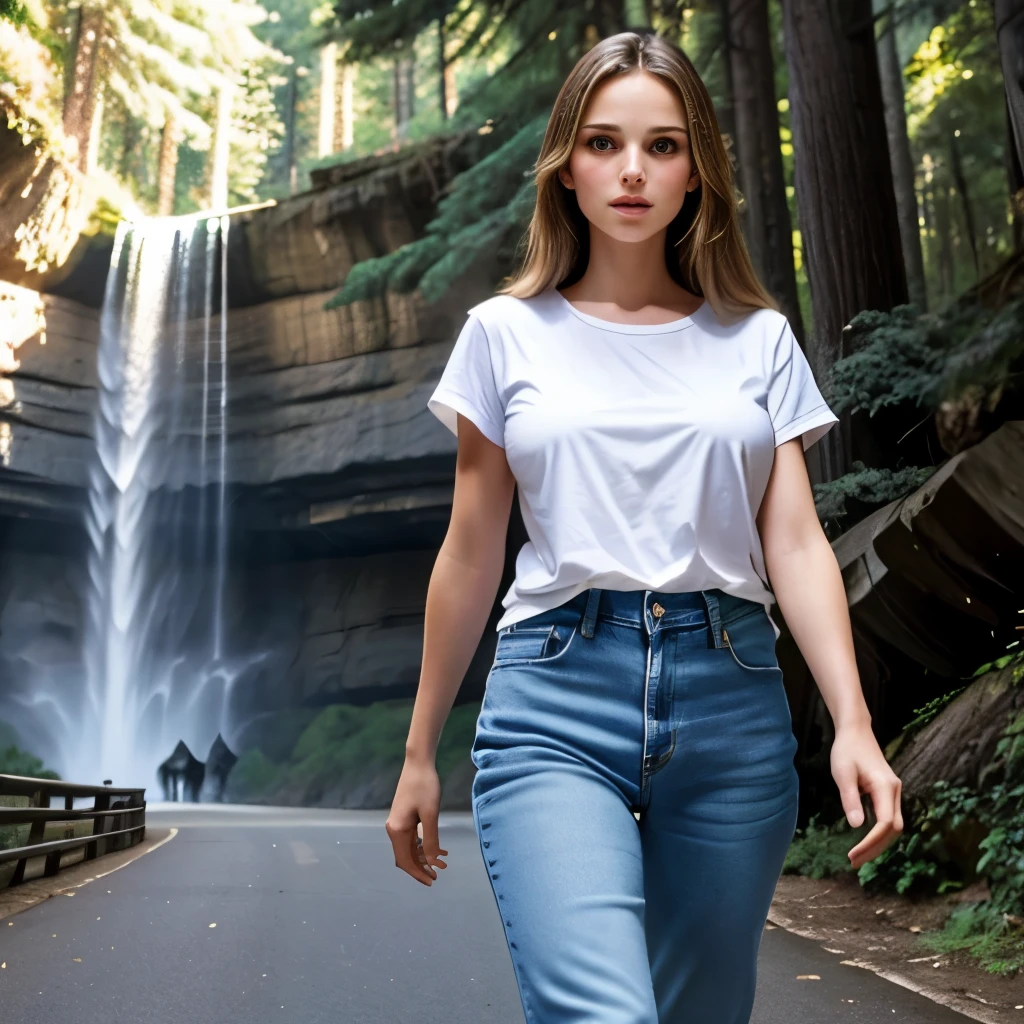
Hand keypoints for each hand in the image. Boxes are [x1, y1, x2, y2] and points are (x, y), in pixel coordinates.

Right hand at [384, 756, 448, 886]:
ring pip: (409, 848)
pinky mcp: (404, 817)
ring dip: (424, 857)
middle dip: (421, 867)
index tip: (431, 881)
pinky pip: (412, 837)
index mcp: (398, 830)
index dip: (417, 874)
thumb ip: (431, 839)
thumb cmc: (425, 786)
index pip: (405, 861)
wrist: (418, 763)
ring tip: (443, 863)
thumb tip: (433, 861)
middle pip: (405, 857)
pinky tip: (438, 848)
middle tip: (438, 875)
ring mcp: (398, 823)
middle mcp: (394, 828)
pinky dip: (423, 845)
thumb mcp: (431, 814)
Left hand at [830, 721, 903, 869]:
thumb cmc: (847, 750)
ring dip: (878, 843)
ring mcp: (894, 792)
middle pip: (894, 829)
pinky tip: (866, 842)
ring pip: (894, 826)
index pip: (886, 823)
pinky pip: (889, 818)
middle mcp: (895, 791)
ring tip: (858, 857)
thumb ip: (850, 798)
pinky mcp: (888, 792)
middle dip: (876, 848)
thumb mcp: (842, 774)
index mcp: (885, 787)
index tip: (854, 854)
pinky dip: (880, 833)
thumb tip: (856, 826)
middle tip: (854, 862)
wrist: (856, 731)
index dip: (872, 842)